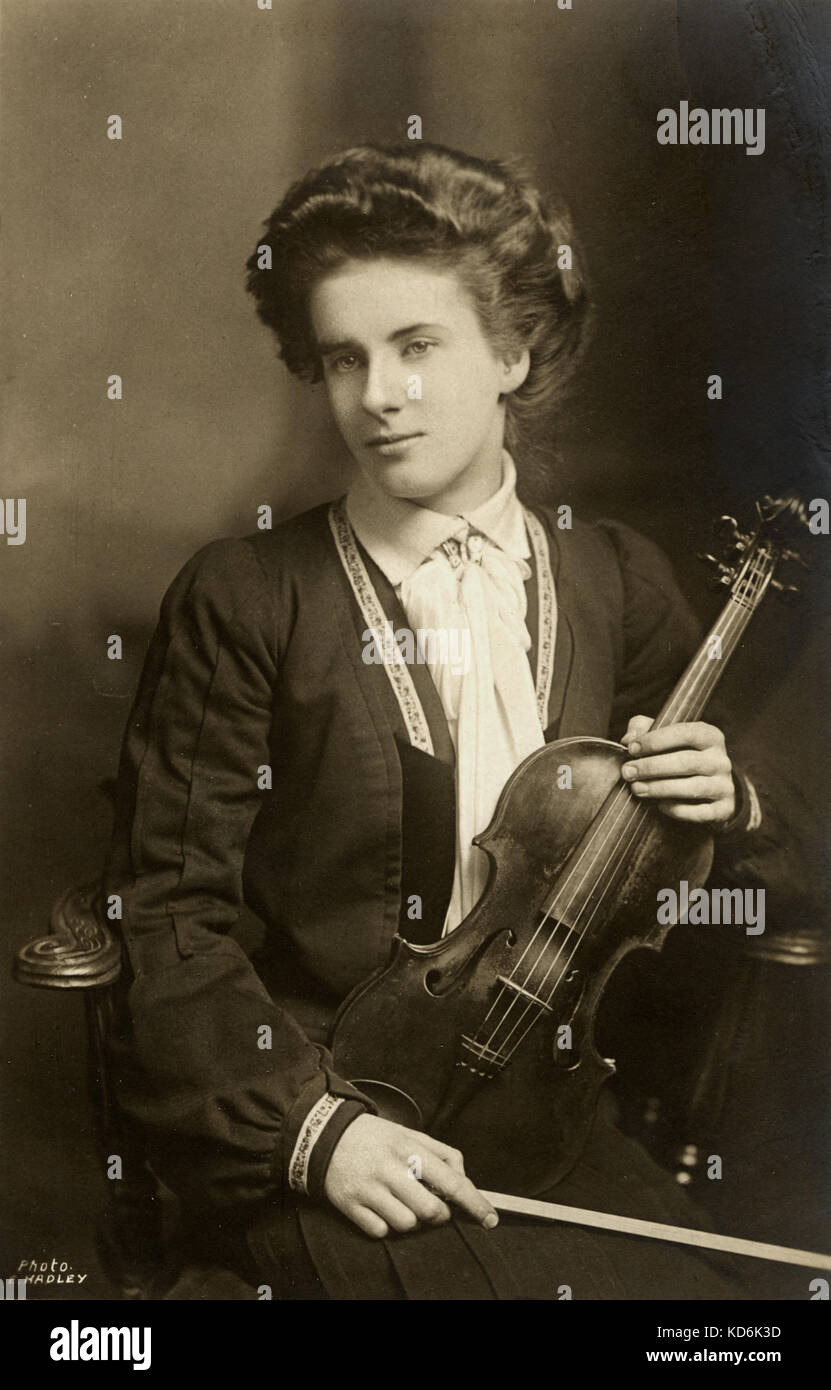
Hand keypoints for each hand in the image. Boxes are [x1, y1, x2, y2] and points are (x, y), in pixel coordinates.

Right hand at [323, 1113, 498, 1238]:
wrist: (325, 1134)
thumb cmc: (376, 1137)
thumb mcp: (411, 1133)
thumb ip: (442, 1153)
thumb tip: (464, 1180)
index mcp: (410, 1148)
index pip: (452, 1181)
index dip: (474, 1203)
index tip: (489, 1219)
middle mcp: (390, 1168)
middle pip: (431, 1211)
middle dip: (438, 1214)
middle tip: (432, 1205)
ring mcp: (369, 1188)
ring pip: (407, 1225)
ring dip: (411, 1221)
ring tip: (402, 1203)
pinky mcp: (350, 1205)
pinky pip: (380, 1232)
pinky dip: (385, 1226)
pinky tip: (380, 1208)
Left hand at [620, 716, 735, 824]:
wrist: (710, 789)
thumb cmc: (680, 757)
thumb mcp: (664, 738)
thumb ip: (644, 730)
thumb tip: (629, 738)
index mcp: (709, 736)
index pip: (686, 733)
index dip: (656, 740)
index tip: (631, 749)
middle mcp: (721, 760)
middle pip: (687, 762)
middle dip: (652, 767)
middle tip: (628, 772)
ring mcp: (725, 785)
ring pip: (693, 787)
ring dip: (660, 788)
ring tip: (637, 788)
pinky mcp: (724, 809)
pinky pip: (701, 812)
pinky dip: (679, 810)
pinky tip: (660, 806)